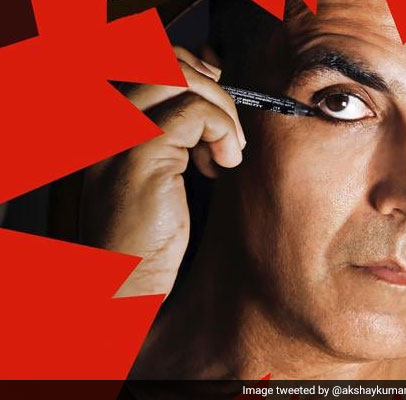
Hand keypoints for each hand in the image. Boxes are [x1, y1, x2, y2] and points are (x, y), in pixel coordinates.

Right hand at [79, 47, 244, 298]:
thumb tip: (214, 78)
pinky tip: (222, 166)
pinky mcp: (139, 154)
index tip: (222, 107)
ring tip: (226, 152)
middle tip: (228, 134)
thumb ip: (179, 125)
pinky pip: (195, 113)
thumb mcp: (165, 165)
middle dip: (214, 91)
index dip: (198, 73)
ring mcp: (118, 131)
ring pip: (182, 79)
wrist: (122, 281)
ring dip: (221, 110)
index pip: (155, 59)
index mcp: (110, 117)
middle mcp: (106, 116)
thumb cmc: (148, 230)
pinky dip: (222, 132)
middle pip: (169, 61)